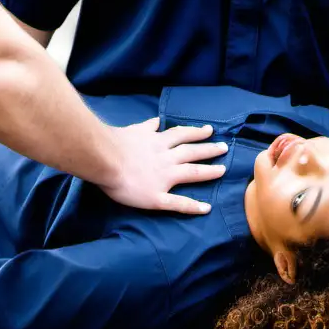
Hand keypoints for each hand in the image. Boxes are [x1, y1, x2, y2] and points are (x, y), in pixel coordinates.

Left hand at [103, 118, 228, 213]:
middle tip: (224, 146)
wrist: (105, 160)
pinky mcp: (139, 132)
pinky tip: (160, 121)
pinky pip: (151, 126)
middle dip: (208, 150)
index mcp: (170, 172)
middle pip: (191, 152)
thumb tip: (205, 208)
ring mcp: (153, 141)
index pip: (195, 172)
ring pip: (178, 135)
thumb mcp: (155, 202)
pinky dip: (157, 123)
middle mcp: (166, 155)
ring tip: (207, 129)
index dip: (210, 172)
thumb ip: (180, 204)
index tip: (223, 168)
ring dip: (193, 132)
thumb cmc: (127, 186)